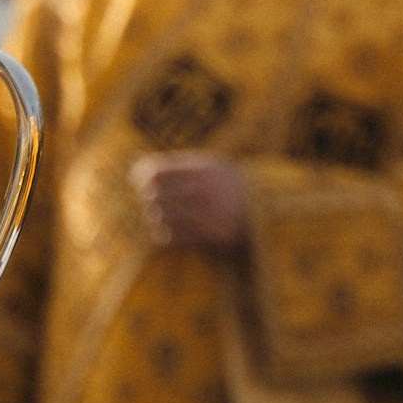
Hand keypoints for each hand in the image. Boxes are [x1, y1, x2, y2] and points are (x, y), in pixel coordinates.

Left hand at [131, 152, 248, 247]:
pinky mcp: (209, 236)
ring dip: (157, 218)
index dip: (142, 177)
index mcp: (201, 170)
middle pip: (156, 196)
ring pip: (162, 218)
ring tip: (161, 216)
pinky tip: (169, 231)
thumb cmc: (228, 183)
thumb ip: (178, 163)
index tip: (140, 182)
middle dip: (149, 200)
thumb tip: (139, 164)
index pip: (156, 172)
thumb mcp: (209, 165)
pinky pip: (174, 238)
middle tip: (150, 201)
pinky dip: (166, 235)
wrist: (264, 208)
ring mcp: (205, 215)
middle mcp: (202, 192)